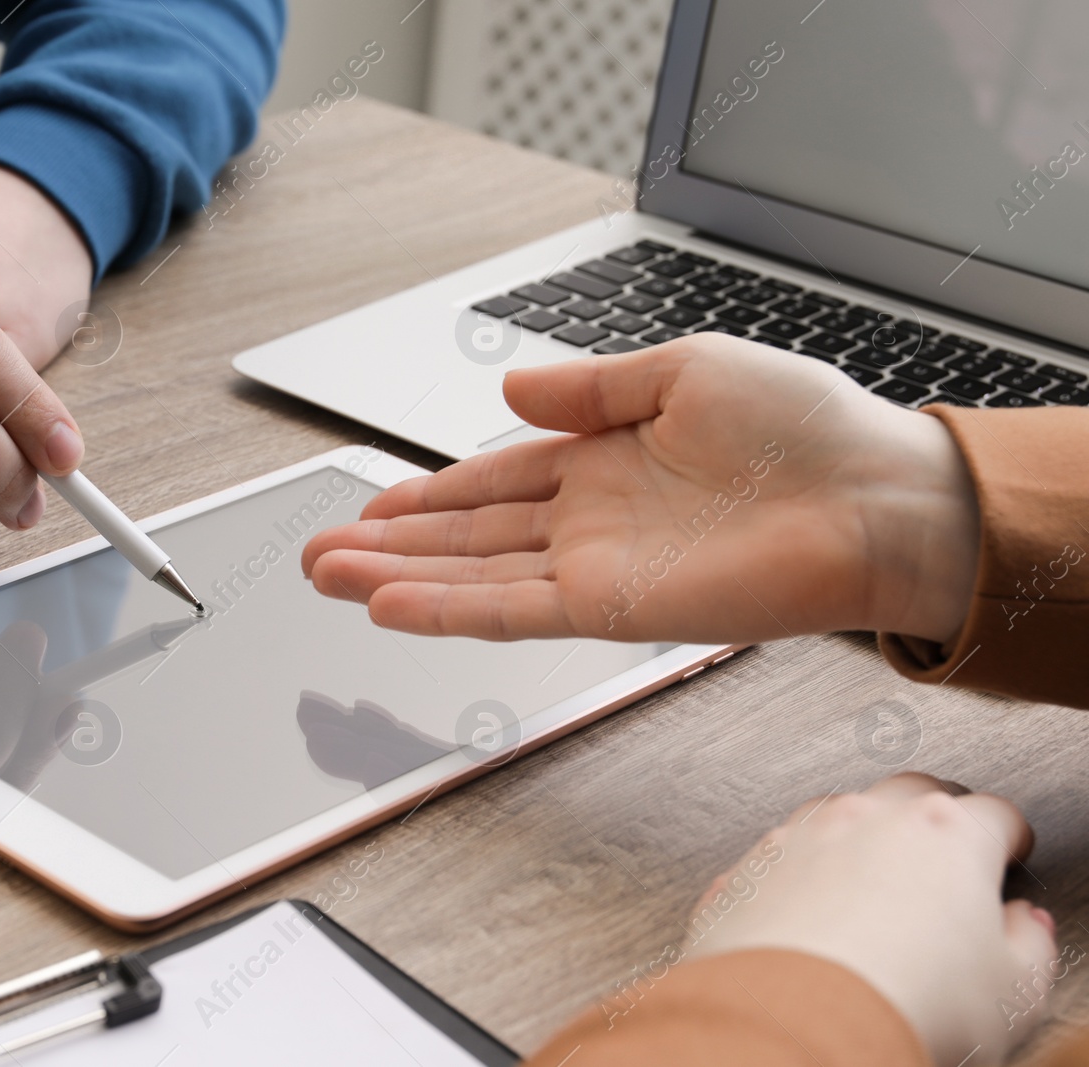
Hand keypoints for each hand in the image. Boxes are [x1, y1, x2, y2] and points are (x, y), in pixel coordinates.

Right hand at [302, 337, 980, 643]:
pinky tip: (390, 604)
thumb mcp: (683, 369)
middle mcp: (590, 519)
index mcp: (604, 458)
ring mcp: (596, 567)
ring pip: (472, 577)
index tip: (370, 503)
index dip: (428, 493)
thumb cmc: (803, 428)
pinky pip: (512, 610)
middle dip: (390, 543)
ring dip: (396, 578)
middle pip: (467, 535)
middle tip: (319, 550)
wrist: (873, 495)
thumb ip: (590, 386)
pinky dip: (448, 609)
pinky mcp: (612, 609)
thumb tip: (510, 386)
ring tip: (326, 577)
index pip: (493, 479)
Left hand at [687, 773, 1056, 1065]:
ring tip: (871, 880)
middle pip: (911, 792)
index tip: (1007, 849)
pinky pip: (777, 857)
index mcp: (943, 834)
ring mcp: (796, 839)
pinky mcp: (744, 870)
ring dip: (857, 836)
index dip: (1007, 836)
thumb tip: (1022, 928)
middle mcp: (864, 820)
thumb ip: (1027, 945)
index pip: (993, 814)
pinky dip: (796, 874)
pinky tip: (804, 907)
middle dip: (933, 814)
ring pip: (836, 813)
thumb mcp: (1010, 990)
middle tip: (945, 850)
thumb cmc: (901, 1003)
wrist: (796, 1022)